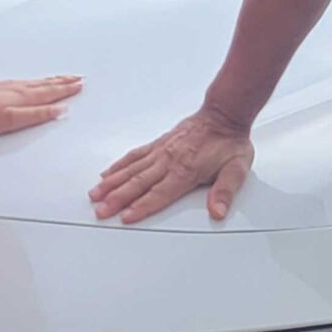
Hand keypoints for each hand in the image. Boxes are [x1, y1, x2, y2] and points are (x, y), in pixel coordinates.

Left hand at [0, 76, 82, 139]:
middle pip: (47, 85)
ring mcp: (9, 87)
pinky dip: (38, 81)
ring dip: (52, 80)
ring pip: (37, 82)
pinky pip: (27, 81)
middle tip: (78, 78)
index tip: (80, 84)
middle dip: (63, 82)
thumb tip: (58, 110)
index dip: (66, 90)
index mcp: (24, 98)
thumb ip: (36, 115)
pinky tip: (36, 82)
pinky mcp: (0, 87)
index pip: (51, 93)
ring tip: (63, 78)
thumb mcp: (12, 120)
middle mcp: (19, 89)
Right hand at [90, 107, 253, 223]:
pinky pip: (134, 155)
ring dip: (112, 183)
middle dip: (117, 198)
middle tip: (100, 211)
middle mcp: (168, 161)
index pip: (159, 193)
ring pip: (131, 169)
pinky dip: (119, 165)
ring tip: (95, 194)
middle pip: (138, 183)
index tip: (125, 217)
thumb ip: (225, 191)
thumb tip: (218, 211)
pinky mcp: (158, 144)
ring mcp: (160, 151)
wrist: (224, 114)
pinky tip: (108, 173)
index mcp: (186, 170)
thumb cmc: (229, 142)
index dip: (142, 207)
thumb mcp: (236, 169)